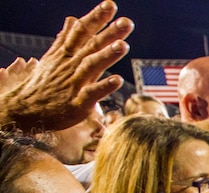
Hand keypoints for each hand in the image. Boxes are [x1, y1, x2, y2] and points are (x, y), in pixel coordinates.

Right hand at [0, 1, 132, 130]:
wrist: (25, 110)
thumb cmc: (43, 84)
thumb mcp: (53, 58)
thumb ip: (65, 38)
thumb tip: (72, 19)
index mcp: (67, 54)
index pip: (82, 32)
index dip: (96, 18)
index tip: (110, 5)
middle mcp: (71, 65)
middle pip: (92, 46)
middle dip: (109, 33)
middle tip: (127, 22)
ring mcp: (74, 83)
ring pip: (91, 65)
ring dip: (107, 55)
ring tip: (123, 45)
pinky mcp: (77, 102)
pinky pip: (91, 93)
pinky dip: (104, 86)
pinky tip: (118, 80)